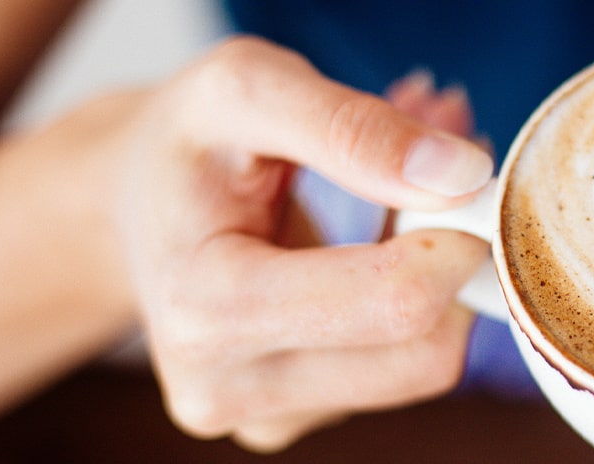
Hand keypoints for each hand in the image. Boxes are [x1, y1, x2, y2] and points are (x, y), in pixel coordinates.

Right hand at [108, 37, 492, 451]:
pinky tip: (380, 238)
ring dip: (439, 274)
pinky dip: (414, 299)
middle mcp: (226, 387)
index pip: (395, 303)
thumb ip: (351, 127)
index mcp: (206, 306)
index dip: (458, 234)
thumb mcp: (245, 87)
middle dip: (454, 258)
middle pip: (424, 354)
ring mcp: (263, 417)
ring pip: (424, 363)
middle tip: (437, 174)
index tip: (463, 167)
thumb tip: (462, 175)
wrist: (130, 204)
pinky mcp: (296, 419)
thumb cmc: (186, 142)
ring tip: (402, 190)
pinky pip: (400, 367)